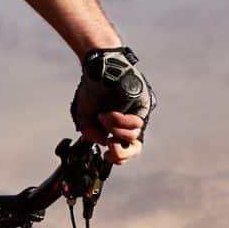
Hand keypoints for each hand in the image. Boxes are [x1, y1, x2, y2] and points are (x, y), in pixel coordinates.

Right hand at [71, 47, 153, 163]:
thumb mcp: (86, 116)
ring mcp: (137, 114)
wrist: (96, 69)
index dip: (117, 158)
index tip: (104, 154)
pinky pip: (136, 122)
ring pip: (133, 136)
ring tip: (103, 116)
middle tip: (109, 145)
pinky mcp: (143, 105)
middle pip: (135, 149)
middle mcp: (129, 124)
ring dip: (114, 129)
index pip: (125, 151)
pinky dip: (119, 121)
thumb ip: (91, 133)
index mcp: (118, 129)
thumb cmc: (92, 90)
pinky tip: (108, 114)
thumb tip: (102, 141)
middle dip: (121, 152)